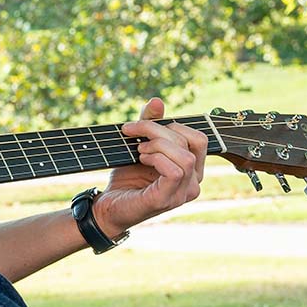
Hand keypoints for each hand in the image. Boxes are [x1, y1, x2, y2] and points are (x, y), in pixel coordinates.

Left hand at [92, 97, 207, 237]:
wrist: (107, 206)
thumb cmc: (126, 178)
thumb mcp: (139, 145)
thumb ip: (151, 124)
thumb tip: (157, 100)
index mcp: (192, 169)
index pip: (198, 138)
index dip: (172, 125)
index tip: (141, 125)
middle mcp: (194, 182)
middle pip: (191, 142)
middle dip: (158, 130)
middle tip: (132, 134)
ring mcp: (183, 193)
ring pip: (184, 156)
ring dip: (157, 145)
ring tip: (138, 151)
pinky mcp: (167, 199)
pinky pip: (174, 171)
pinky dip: (156, 159)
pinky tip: (141, 159)